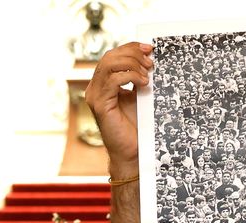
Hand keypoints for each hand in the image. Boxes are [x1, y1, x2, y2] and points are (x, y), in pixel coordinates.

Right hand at [87, 42, 152, 176]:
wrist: (132, 151)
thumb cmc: (136, 126)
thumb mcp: (139, 96)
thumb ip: (138, 78)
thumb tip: (150, 58)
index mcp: (103, 83)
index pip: (113, 55)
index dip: (130, 47)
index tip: (150, 48)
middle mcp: (95, 87)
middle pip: (110, 56)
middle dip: (133, 54)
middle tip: (150, 63)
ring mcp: (95, 95)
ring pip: (109, 64)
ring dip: (132, 65)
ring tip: (147, 75)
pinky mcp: (99, 105)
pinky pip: (112, 80)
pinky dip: (130, 77)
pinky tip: (143, 84)